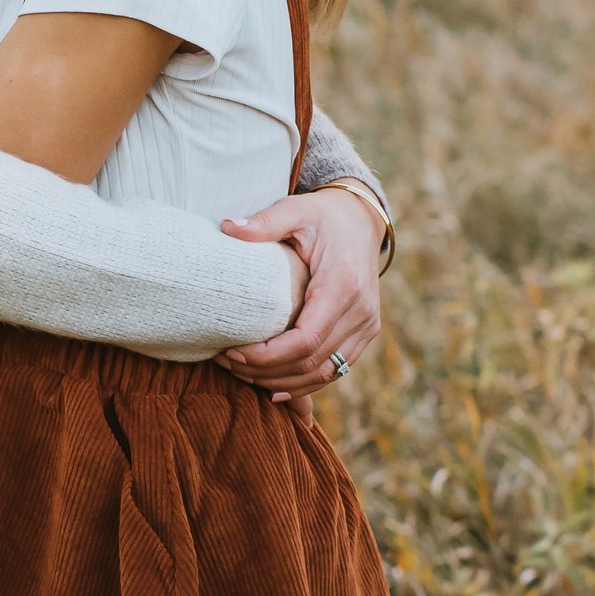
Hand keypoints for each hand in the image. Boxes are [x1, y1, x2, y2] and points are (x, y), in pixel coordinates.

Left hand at [217, 184, 384, 399]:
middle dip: (265, 371)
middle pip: (311, 362)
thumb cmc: (323, 215)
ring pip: (324, 373)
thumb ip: (264, 222)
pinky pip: (335, 370)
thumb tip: (227, 226)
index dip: (267, 356)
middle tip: (227, 363)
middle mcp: (361, 310)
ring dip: (281, 382)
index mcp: (343, 284)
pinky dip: (303, 382)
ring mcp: (367, 325)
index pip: (305, 339)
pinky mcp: (366, 333)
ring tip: (243, 374)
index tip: (232, 352)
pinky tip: (273, 386)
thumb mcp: (295, 210)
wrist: (360, 220)